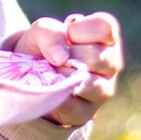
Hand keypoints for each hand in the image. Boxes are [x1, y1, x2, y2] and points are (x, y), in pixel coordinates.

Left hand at [11, 12, 123, 127]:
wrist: (28, 75)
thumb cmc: (44, 46)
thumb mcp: (41, 31)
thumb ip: (48, 32)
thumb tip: (60, 58)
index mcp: (106, 37)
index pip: (104, 27)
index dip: (79, 29)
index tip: (66, 34)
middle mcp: (112, 63)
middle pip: (96, 56)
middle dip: (68, 55)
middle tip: (55, 57)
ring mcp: (104, 90)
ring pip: (90, 83)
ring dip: (63, 76)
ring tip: (52, 72)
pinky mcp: (87, 112)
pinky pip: (73, 106)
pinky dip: (56, 95)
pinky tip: (49, 87)